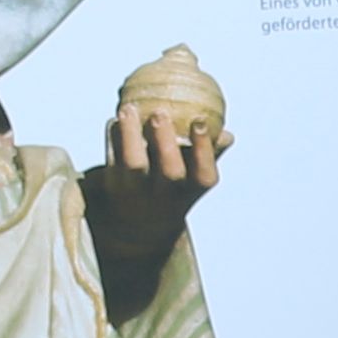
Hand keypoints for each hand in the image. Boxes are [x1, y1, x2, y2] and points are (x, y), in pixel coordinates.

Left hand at [81, 123, 220, 259]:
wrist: (135, 229)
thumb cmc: (172, 191)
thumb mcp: (192, 182)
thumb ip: (208, 157)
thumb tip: (226, 134)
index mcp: (190, 194)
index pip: (204, 176)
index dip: (203, 149)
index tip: (199, 121)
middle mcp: (165, 197)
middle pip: (169, 172)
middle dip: (165, 141)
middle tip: (159, 113)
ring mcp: (137, 194)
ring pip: (133, 165)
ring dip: (130, 135)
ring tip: (128, 108)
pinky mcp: (113, 188)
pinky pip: (111, 159)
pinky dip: (113, 137)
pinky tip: (115, 119)